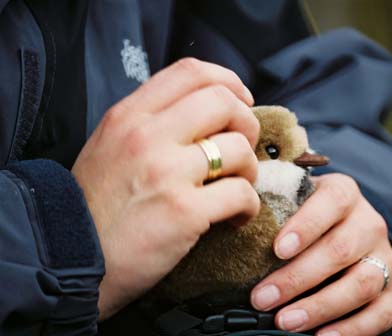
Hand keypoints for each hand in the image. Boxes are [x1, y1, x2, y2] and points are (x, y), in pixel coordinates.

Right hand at [72, 58, 260, 319]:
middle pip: (222, 101)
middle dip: (246, 122)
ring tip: (237, 187)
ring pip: (238, 148)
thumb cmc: (95, 207)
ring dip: (250, 169)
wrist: (71, 260)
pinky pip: (241, 194)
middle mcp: (146, 136)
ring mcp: (166, 172)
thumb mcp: (108, 146)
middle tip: (242, 146)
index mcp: (128, 116)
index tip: (241, 100)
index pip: (190, 72)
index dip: (228, 81)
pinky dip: (248, 206)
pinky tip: (236, 217)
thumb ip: (148, 123)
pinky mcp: (184, 212)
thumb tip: (200, 113)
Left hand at [250, 173, 391, 335]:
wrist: (350, 228)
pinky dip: (353, 328)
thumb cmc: (309, 216)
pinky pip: (382, 313)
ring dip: (321, 306)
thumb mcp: (295, 200)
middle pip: (341, 249)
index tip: (277, 250)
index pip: (332, 203)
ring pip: (362, 283)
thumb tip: (235, 222)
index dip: (306, 226)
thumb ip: (275, 206)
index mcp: (344, 193)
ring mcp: (385, 258)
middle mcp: (370, 223)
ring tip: (285, 321)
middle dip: (298, 278)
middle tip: (262, 298)